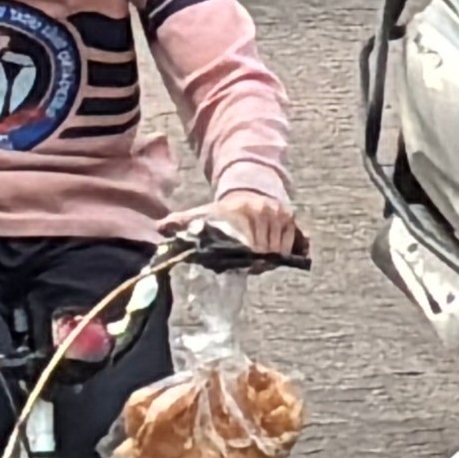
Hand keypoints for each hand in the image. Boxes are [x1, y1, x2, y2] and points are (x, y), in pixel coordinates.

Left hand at [181, 188, 302, 258]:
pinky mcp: (292, 218)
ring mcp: (281, 214)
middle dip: (258, 262)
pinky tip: (285, 255)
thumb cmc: (223, 212)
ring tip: (259, 260)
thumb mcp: (202, 215)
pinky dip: (294, 250)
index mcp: (243, 211)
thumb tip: (159, 228)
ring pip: (281, 249)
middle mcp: (265, 210)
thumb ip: (181, 222)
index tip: (241, 264)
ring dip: (272, 259)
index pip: (249, 245)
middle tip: (249, 265)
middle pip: (266, 250)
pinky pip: (299, 241)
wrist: (248, 191)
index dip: (245, 259)